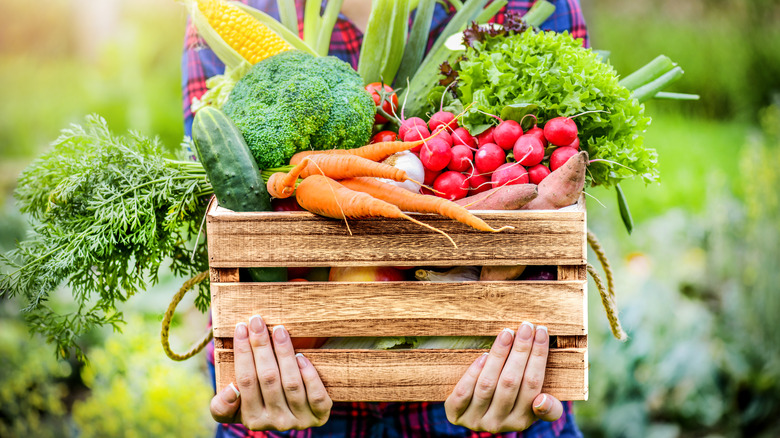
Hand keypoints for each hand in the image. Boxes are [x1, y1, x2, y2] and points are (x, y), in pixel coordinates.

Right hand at [210, 315, 332, 429]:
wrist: (296, 412)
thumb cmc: (262, 401)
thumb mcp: (236, 408)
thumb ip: (223, 405)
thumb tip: (230, 390)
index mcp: (252, 420)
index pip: (245, 381)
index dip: (242, 353)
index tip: (241, 328)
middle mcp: (276, 422)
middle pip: (268, 378)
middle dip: (261, 346)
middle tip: (257, 320)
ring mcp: (300, 420)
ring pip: (291, 383)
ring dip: (284, 353)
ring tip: (279, 330)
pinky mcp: (320, 415)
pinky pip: (316, 396)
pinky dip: (309, 375)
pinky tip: (301, 356)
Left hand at [444, 322, 562, 432]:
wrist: (473, 416)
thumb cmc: (509, 405)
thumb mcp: (531, 409)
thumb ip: (548, 408)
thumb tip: (543, 400)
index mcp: (521, 421)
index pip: (533, 384)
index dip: (538, 356)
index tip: (541, 332)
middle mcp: (498, 424)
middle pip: (511, 382)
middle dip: (521, 350)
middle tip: (526, 326)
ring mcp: (475, 419)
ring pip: (487, 384)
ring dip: (498, 356)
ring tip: (507, 333)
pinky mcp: (455, 414)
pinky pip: (464, 392)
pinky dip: (473, 372)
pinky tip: (484, 355)